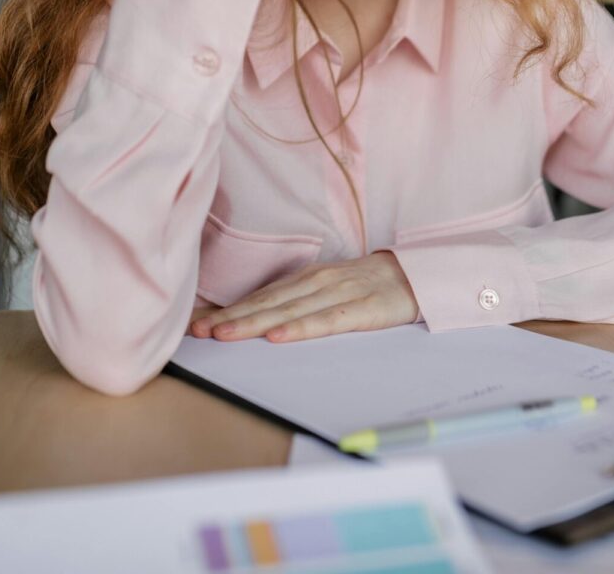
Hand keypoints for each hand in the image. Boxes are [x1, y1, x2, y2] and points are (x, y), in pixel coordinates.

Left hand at [188, 251, 418, 342]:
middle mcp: (316, 282)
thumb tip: (256, 320)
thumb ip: (296, 301)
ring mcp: (338, 293)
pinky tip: (277, 337)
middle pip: (267, 303)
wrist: (416, 276)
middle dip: (230, 318)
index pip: (260, 296)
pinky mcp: (361, 309)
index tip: (197, 325)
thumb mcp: (327, 288)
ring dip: (253, 323)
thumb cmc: (366, 287)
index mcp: (306, 279)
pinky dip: (299, 329)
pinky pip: (325, 322)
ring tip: (224, 335)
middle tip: (198, 333)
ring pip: (289, 311)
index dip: (228, 310)